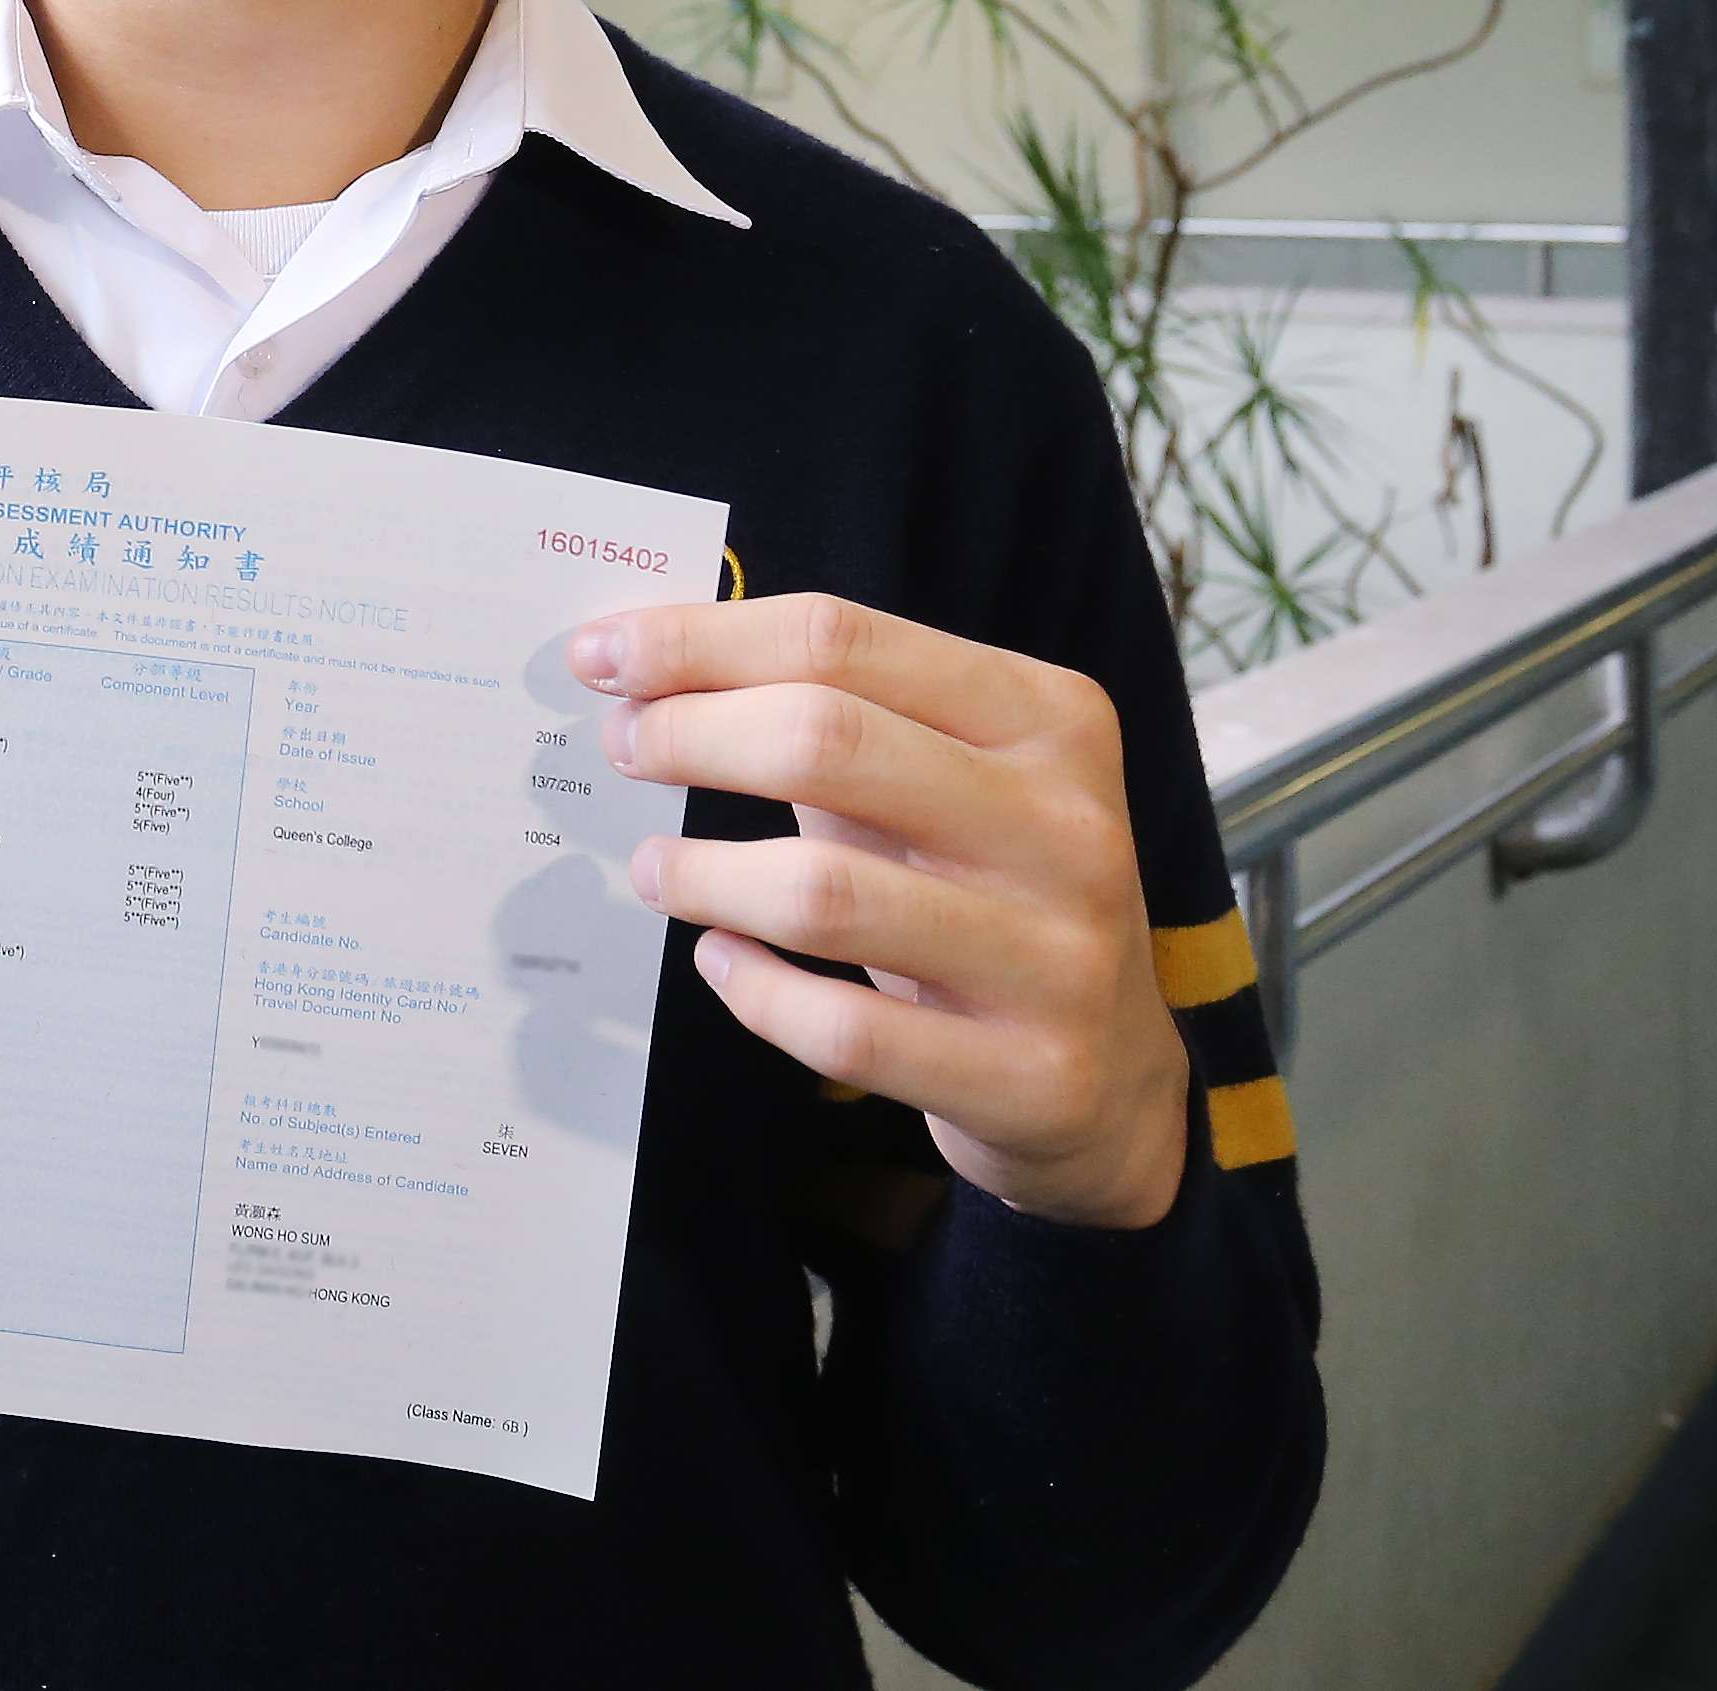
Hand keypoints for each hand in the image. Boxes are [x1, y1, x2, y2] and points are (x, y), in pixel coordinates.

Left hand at [575, 593, 1189, 1229]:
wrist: (1114, 1078)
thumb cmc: (987, 892)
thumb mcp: (945, 780)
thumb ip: (830, 716)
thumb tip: (644, 665)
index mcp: (1050, 717)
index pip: (842, 639)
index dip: (702, 640)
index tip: (602, 654)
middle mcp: (1067, 824)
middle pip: (826, 740)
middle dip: (690, 734)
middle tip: (624, 748)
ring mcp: (1058, 956)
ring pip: (824, 892)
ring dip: (704, 873)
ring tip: (652, 868)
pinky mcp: (1031, 1076)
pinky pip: (844, 1031)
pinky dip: (755, 990)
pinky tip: (720, 960)